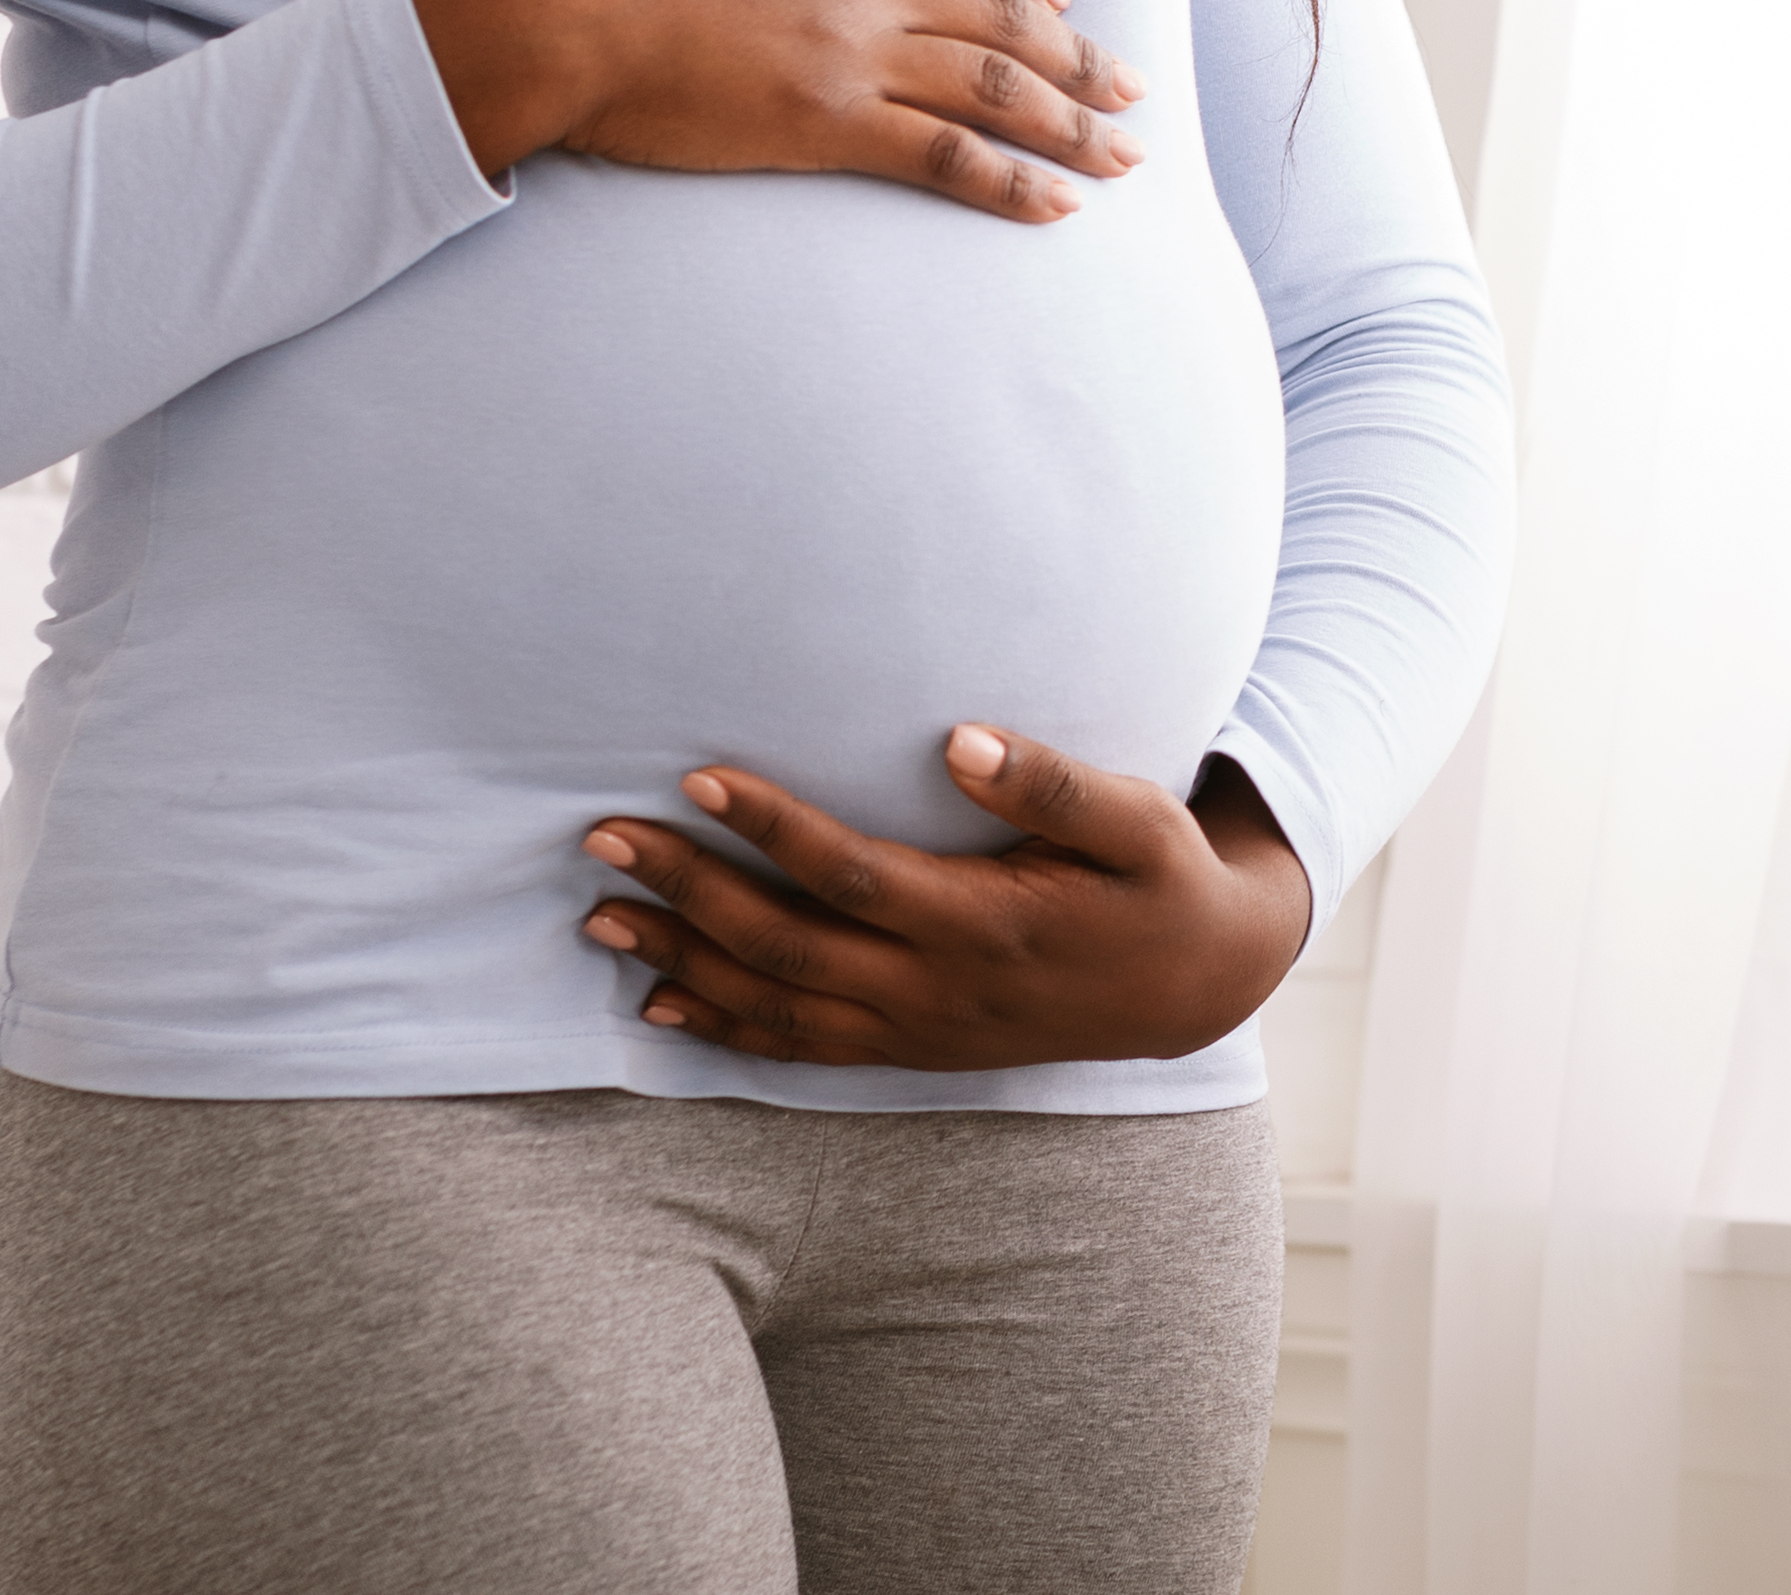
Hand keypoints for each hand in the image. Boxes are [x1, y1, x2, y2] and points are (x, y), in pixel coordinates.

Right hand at [403, 0, 1148, 220]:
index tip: (1065, 0)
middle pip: (999, 17)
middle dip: (1077, 54)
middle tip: (1133, 85)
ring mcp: (851, 52)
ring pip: (993, 86)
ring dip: (1070, 123)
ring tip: (1124, 153)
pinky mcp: (825, 124)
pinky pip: (943, 156)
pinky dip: (1009, 182)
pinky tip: (1058, 205)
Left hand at [576, 732, 1313, 1069]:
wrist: (1192, 985)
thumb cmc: (1159, 881)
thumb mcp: (1138, 822)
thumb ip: (1054, 784)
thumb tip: (964, 740)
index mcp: (985, 925)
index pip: (852, 876)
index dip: (771, 829)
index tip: (697, 778)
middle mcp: (938, 989)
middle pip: (788, 946)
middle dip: (690, 892)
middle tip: (604, 838)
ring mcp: (919, 1029)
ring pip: (778, 1006)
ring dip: (683, 963)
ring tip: (598, 916)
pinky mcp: (911, 1049)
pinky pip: (801, 1050)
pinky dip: (724, 1030)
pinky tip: (659, 1005)